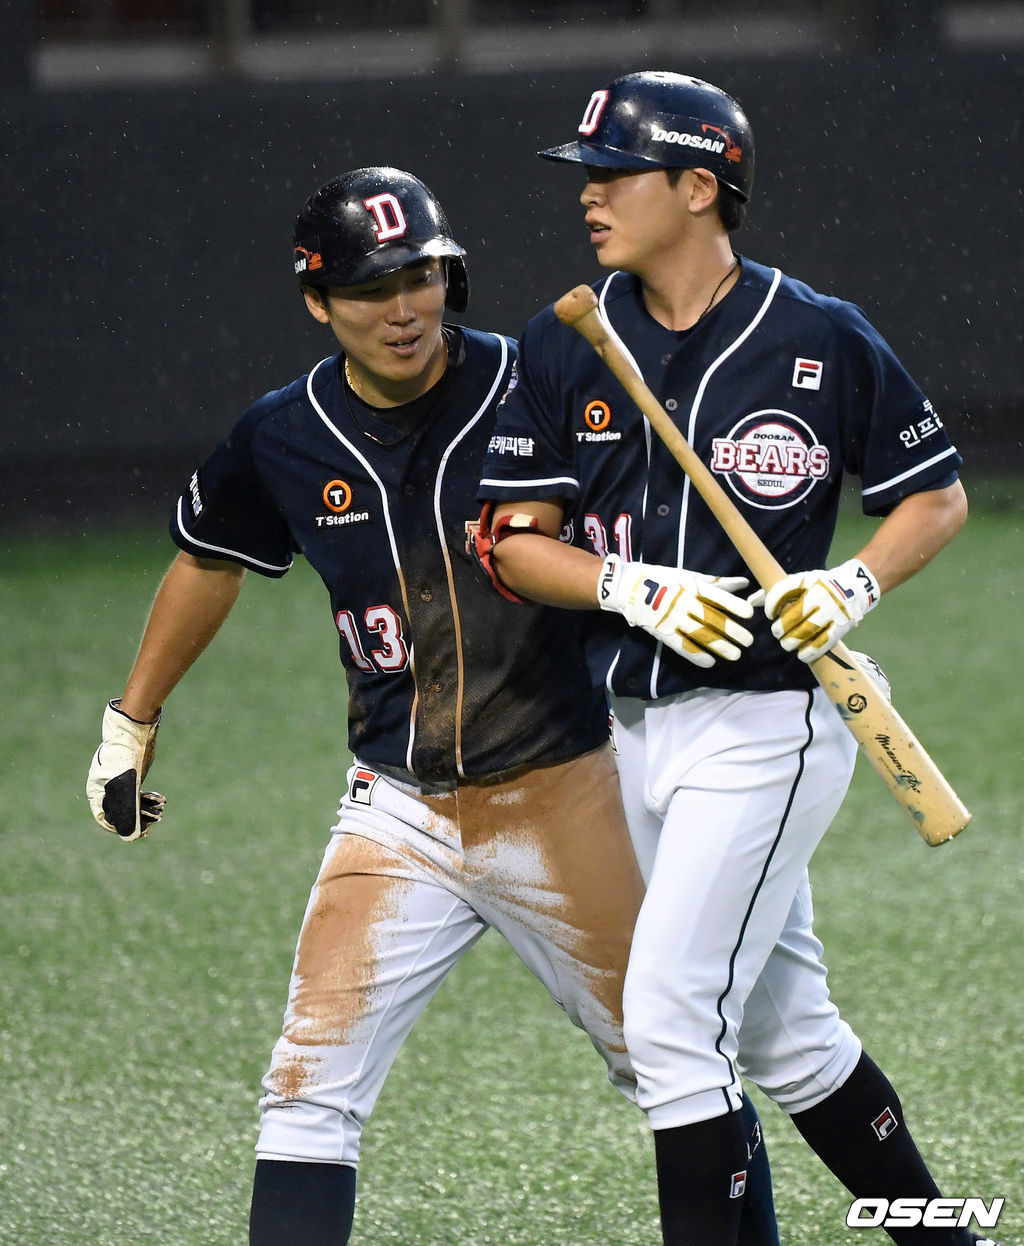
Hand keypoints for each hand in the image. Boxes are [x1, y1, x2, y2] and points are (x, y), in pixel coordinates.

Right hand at [86, 700, 165, 840]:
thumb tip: (130, 836)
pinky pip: (138, 793)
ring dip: (145, 810)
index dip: (119, 828)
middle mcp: (106, 786)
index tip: (136, 833)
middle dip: (135, 820)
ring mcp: (119, 780)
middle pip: (118, 810)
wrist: (135, 730)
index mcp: (97, 789)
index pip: (103, 817)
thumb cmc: (125, 756)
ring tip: (160, 815)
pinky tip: (161, 800)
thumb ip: (127, 810)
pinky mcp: (132, 774)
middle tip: (150, 828)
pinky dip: (148, 799)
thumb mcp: (126, 786)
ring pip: (130, 802)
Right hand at [598, 554, 754, 668]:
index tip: (750, 614)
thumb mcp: (689, 576)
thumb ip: (717, 583)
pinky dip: (696, 655)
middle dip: (731, 631)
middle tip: (748, 641)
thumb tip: (744, 582)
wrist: (629, 587)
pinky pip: (681, 646)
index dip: (733, 605)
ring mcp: (672, 618)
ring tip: (735, 655)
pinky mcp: (662, 632)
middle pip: (711, 618)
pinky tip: (710, 662)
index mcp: (691, 586)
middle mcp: (683, 602)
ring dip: (719, 646)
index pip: (716, 596)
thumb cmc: (663, 579)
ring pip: (699, 634)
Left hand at [764, 558, 879, 662]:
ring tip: (787, 644)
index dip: (771, 605)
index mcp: (807, 580)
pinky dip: (811, 652)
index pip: (783, 591)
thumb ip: (775, 591)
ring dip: (793, 642)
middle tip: (777, 633)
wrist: (853, 587)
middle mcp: (821, 593)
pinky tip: (802, 655)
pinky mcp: (842, 625)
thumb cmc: (817, 586)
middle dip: (781, 628)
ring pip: (808, 631)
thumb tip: (751, 602)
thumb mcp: (799, 582)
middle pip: (794, 615)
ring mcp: (833, 610)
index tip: (770, 615)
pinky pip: (824, 642)